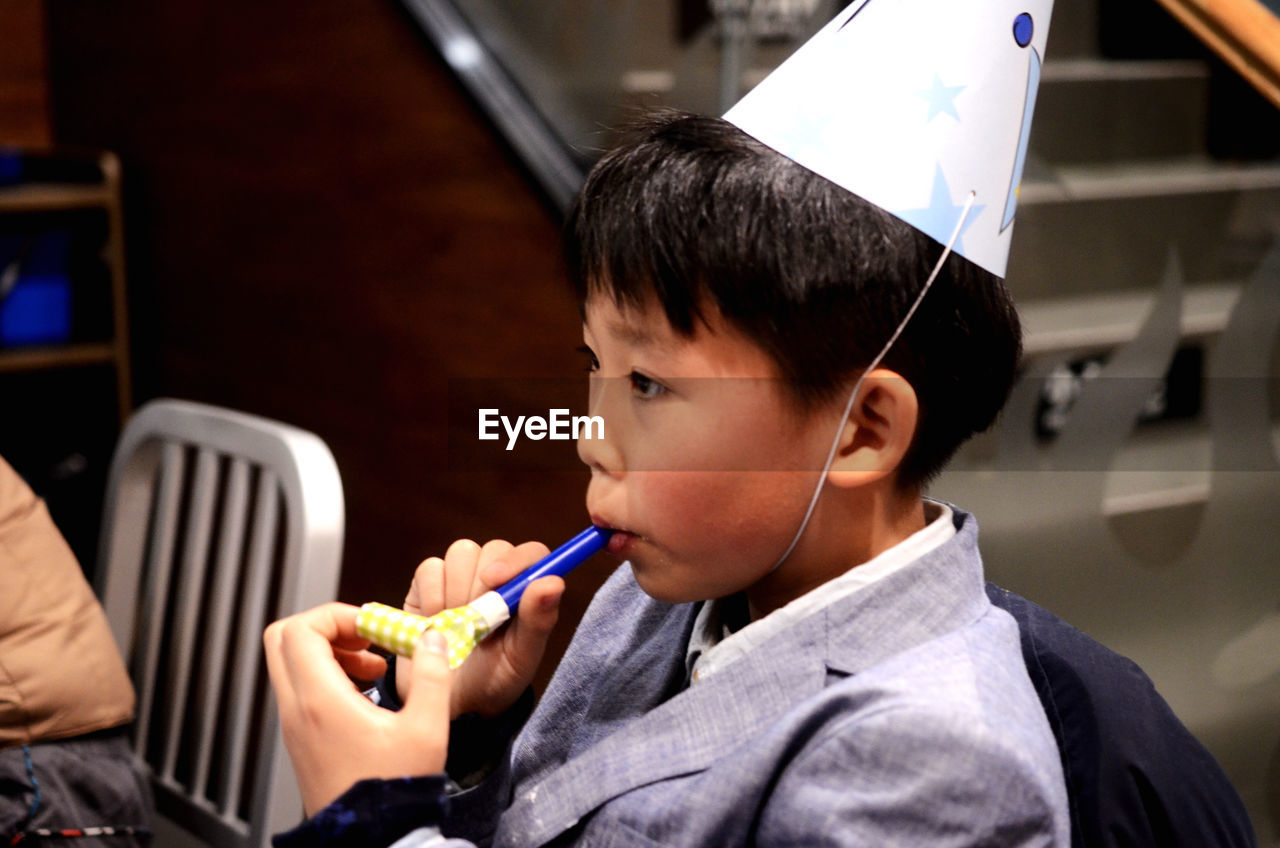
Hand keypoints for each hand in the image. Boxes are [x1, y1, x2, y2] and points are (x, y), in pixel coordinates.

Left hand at [264, 602, 453, 814]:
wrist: (370, 840)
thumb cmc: (392, 793)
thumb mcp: (427, 729)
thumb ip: (433, 676)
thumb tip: (431, 639)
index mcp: (320, 701)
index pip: (302, 630)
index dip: (337, 615)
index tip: (372, 626)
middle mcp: (297, 710)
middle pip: (284, 638)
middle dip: (327, 626)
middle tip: (365, 636)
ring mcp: (294, 725)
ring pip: (290, 663)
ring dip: (329, 650)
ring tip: (373, 665)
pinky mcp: (300, 738)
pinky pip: (301, 687)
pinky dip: (328, 675)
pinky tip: (366, 692)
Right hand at [399, 539, 562, 718]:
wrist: (450, 701)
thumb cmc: (494, 678)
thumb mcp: (521, 658)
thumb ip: (538, 620)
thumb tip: (553, 582)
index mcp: (528, 590)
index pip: (533, 554)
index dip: (517, 561)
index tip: (496, 581)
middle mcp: (498, 576)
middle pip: (494, 549)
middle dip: (482, 584)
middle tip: (475, 620)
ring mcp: (462, 575)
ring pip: (461, 552)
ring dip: (457, 590)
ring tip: (457, 626)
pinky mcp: (429, 582)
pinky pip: (430, 567)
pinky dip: (431, 595)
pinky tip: (434, 622)